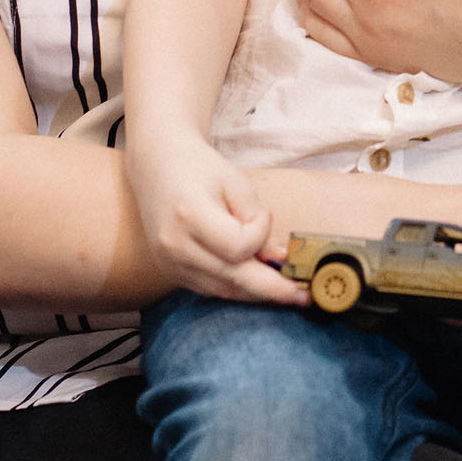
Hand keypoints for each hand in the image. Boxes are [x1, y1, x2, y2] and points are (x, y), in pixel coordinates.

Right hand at [127, 135, 306, 305]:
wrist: (157, 165)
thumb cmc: (199, 167)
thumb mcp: (235, 182)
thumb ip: (257, 219)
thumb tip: (278, 258)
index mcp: (189, 215)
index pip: (238, 246)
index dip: (260, 235)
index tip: (264, 216)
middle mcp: (175, 245)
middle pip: (233, 278)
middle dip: (273, 290)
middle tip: (304, 296)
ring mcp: (169, 263)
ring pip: (223, 290)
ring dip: (257, 293)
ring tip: (288, 293)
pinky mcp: (170, 272)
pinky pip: (210, 289)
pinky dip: (236, 288)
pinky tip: (258, 284)